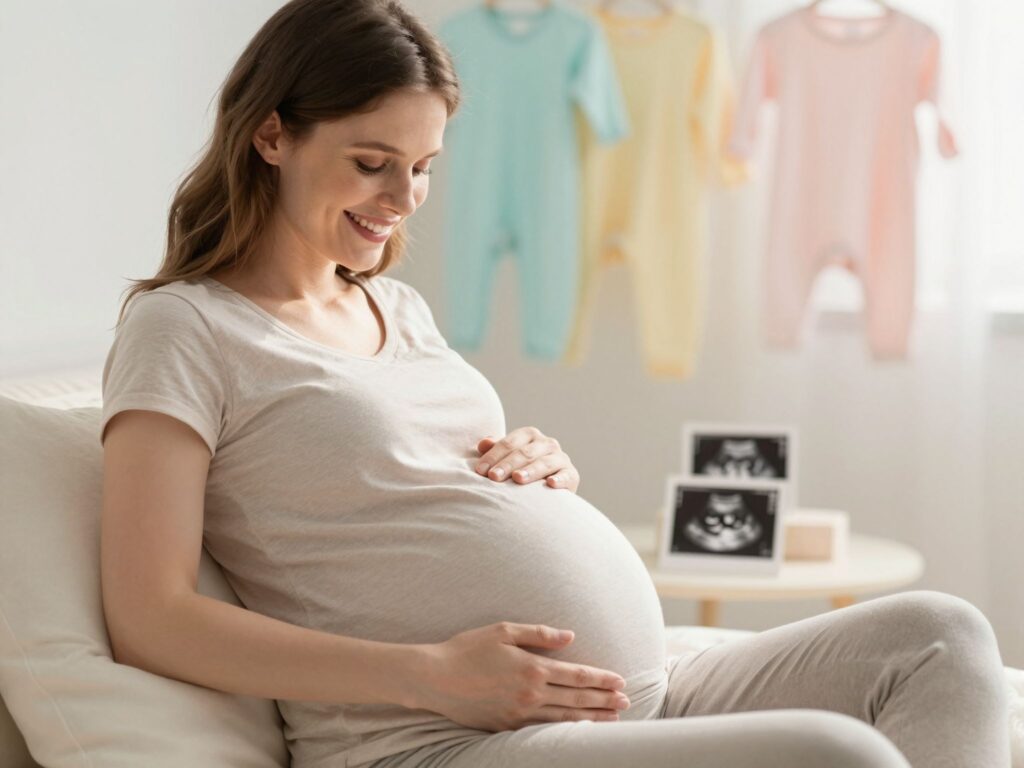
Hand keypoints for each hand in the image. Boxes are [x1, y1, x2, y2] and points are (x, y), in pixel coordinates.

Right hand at [412, 622, 629, 731]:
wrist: (435, 678)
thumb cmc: (468, 648)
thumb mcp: (503, 630)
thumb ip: (539, 633)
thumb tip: (570, 637)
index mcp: (531, 667)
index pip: (576, 675)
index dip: (601, 679)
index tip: (620, 680)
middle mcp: (530, 693)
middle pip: (576, 698)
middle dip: (604, 700)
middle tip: (626, 701)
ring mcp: (519, 714)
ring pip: (565, 718)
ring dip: (592, 717)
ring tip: (613, 718)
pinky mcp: (507, 727)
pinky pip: (544, 730)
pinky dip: (566, 729)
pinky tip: (578, 728)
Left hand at [475, 427, 579, 491]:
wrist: (546, 491)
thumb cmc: (520, 471)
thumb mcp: (506, 459)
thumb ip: (495, 450)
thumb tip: (483, 443)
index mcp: (529, 435)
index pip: (509, 443)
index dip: (493, 456)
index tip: (481, 471)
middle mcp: (547, 443)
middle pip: (525, 452)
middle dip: (508, 465)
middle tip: (493, 477)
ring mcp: (561, 458)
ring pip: (544, 462)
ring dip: (531, 471)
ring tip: (517, 479)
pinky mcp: (572, 474)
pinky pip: (567, 475)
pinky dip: (560, 479)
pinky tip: (550, 484)